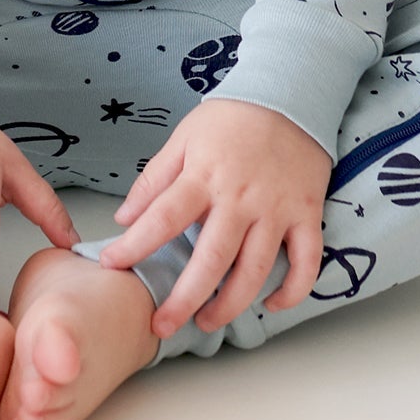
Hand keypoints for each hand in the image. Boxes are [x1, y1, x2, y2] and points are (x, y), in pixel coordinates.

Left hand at [98, 98, 330, 338]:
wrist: (288, 93)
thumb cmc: (230, 118)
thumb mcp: (183, 138)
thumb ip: (154, 179)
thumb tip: (123, 218)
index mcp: (203, 176)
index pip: (162, 220)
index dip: (134, 247)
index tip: (112, 266)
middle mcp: (240, 198)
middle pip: (210, 260)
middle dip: (183, 300)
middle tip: (161, 326)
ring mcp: (276, 209)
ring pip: (254, 271)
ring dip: (230, 306)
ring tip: (206, 323)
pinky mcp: (307, 214)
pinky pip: (306, 262)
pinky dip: (292, 291)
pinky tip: (271, 304)